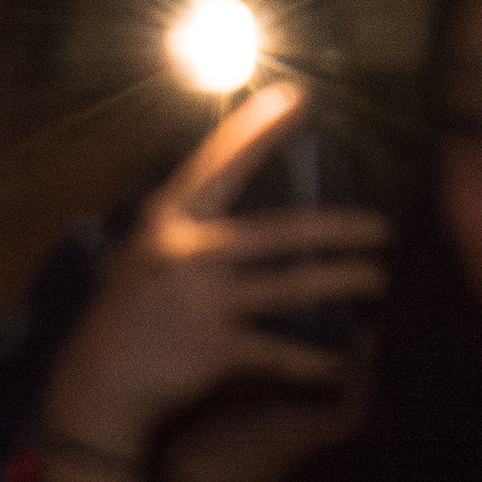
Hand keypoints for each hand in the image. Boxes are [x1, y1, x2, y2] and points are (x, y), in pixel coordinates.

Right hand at [36, 82, 388, 481]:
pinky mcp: (216, 348)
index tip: (300, 98)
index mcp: (167, 223)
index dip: (258, 131)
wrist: (99, 384)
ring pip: (294, 286)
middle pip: (279, 231)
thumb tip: (247, 201)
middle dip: (339, 227)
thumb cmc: (129, 314)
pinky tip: (342, 362)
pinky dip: (317, 361)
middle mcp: (187, 255)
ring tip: (376, 279)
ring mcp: (202, 302)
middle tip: (382, 228)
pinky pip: (283, 352)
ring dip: (344, 281)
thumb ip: (191, 229)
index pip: (218, 166)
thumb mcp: (148, 257)